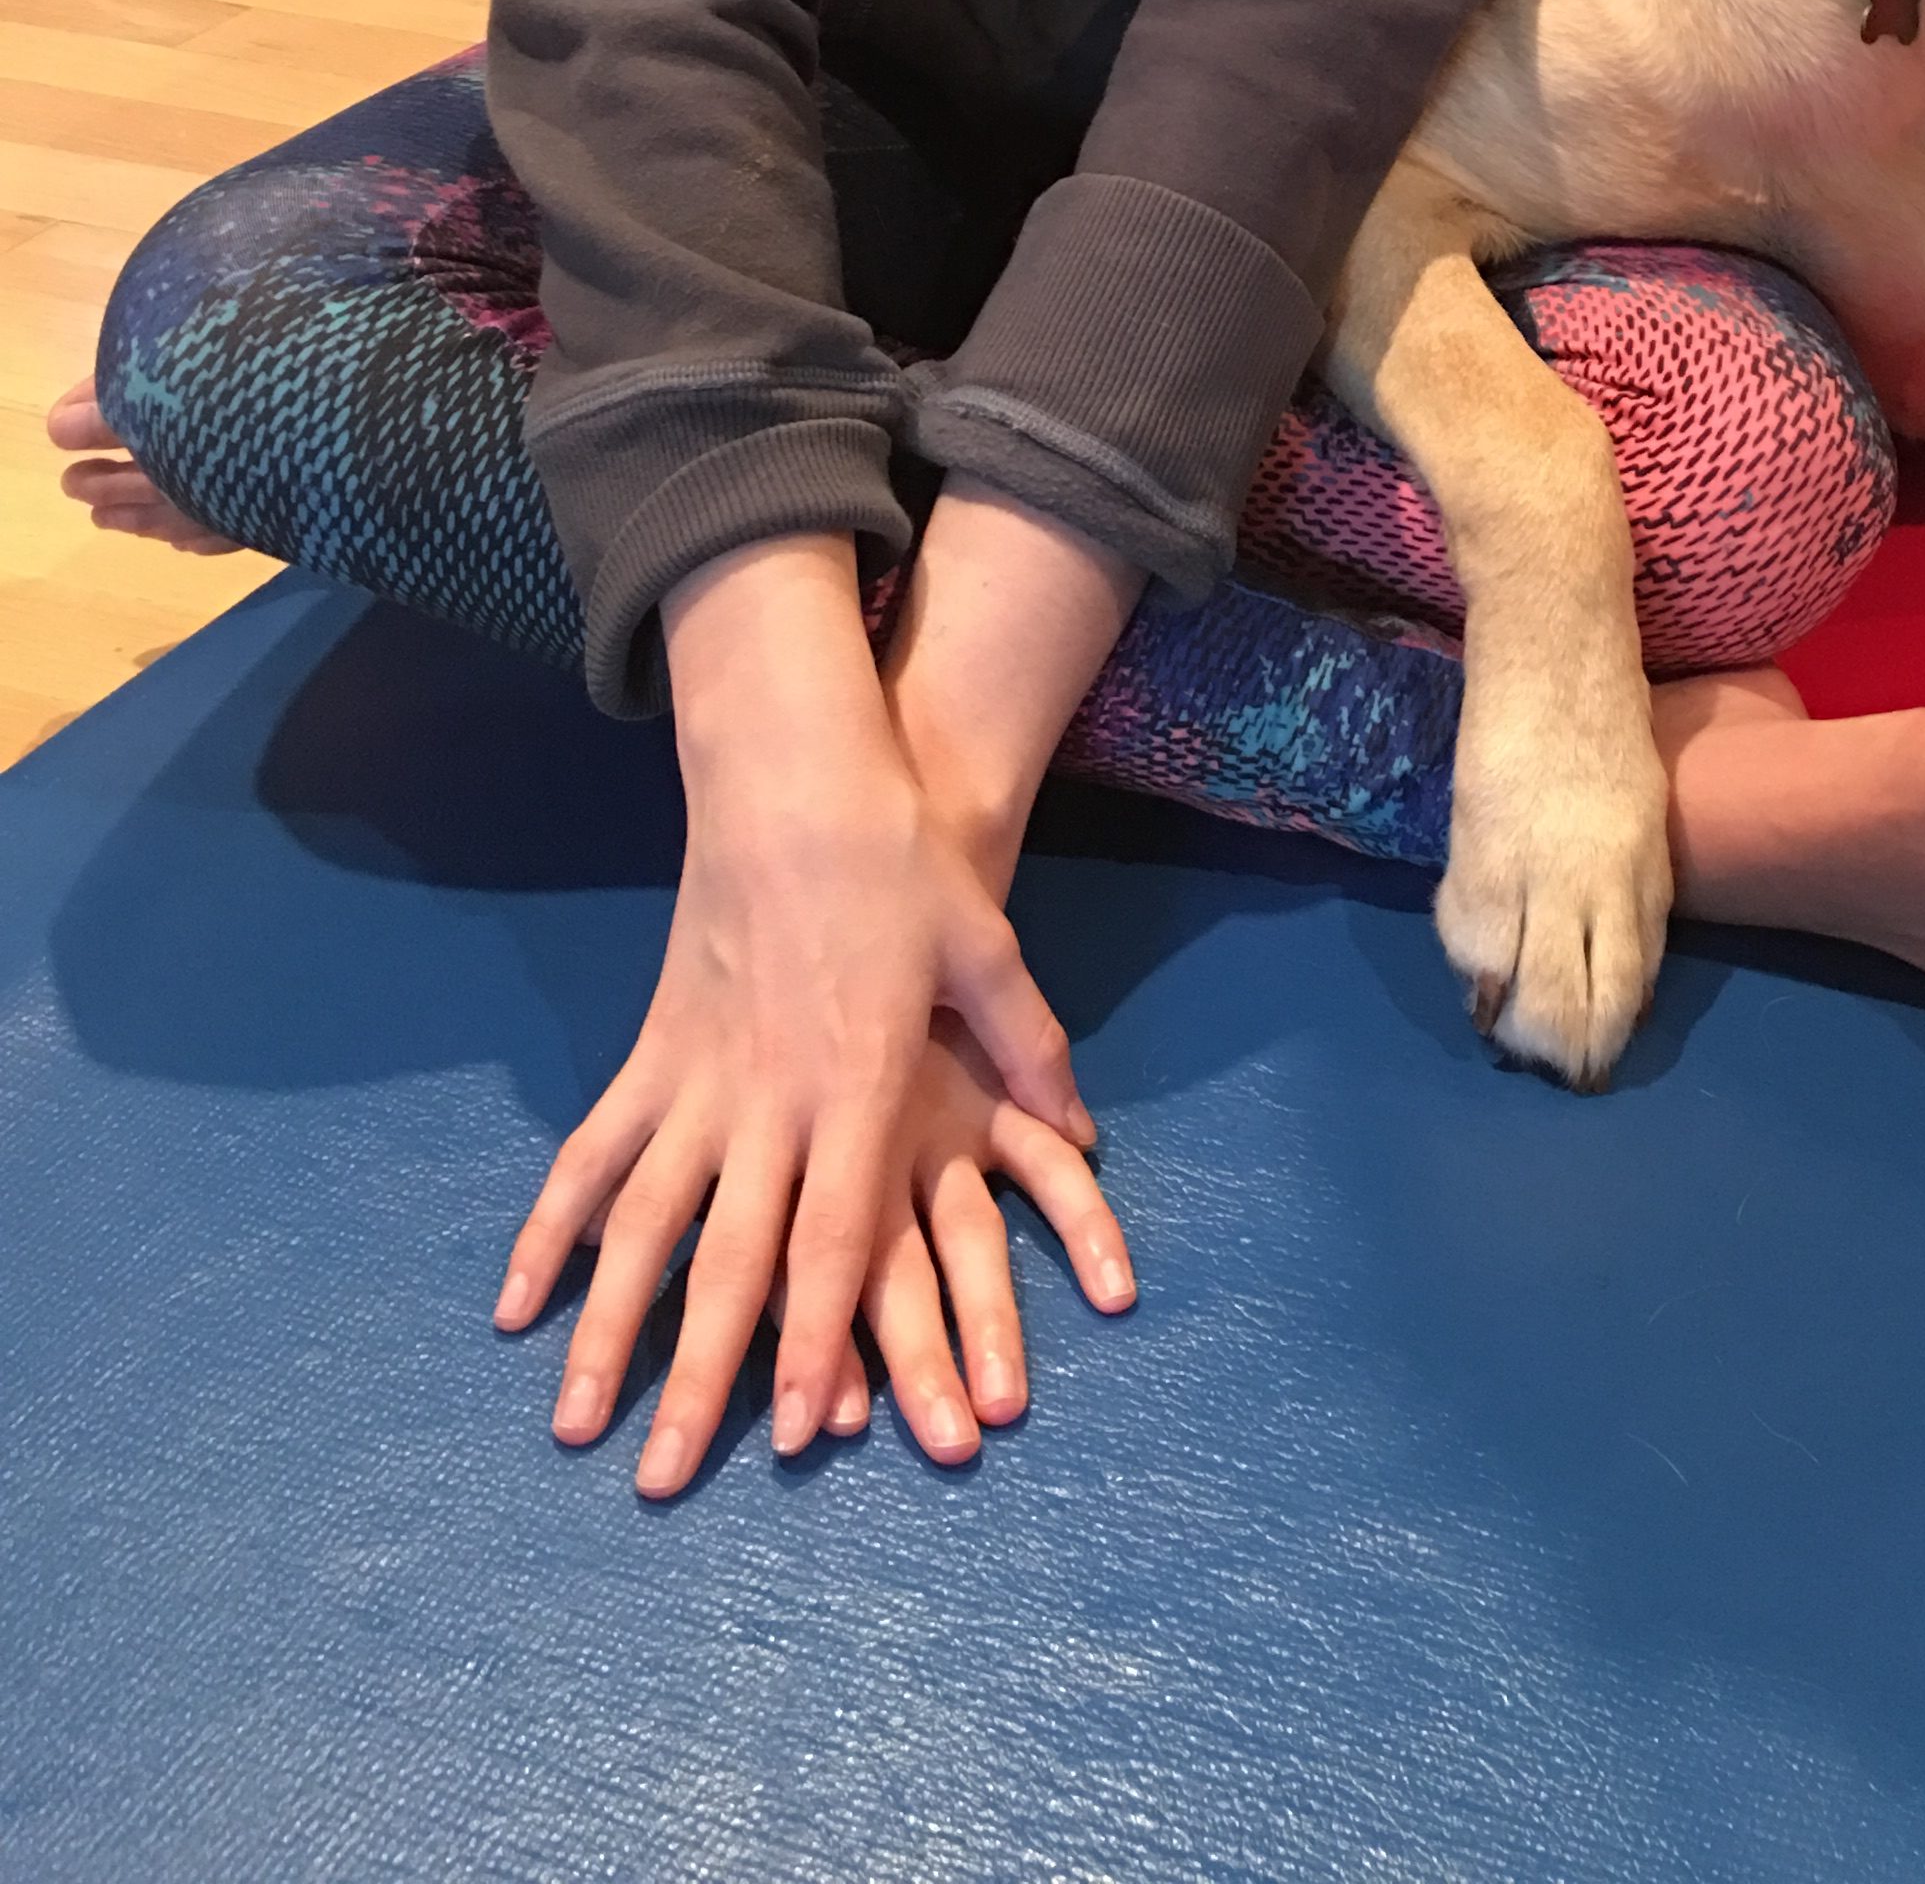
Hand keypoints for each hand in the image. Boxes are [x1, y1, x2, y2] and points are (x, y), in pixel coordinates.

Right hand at [492, 532, 1088, 1498]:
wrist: (793, 775)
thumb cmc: (899, 861)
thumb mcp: (985, 946)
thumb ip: (1028, 1047)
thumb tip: (1080, 1130)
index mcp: (860, 1083)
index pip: (838, 1238)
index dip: (819, 1339)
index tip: (800, 1430)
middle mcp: (771, 1099)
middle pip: (732, 1260)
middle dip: (701, 1377)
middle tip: (666, 1479)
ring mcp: (698, 1077)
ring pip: (642, 1226)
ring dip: (606, 1329)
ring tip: (574, 1426)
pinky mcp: (650, 1051)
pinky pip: (594, 1153)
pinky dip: (550, 1229)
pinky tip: (515, 1304)